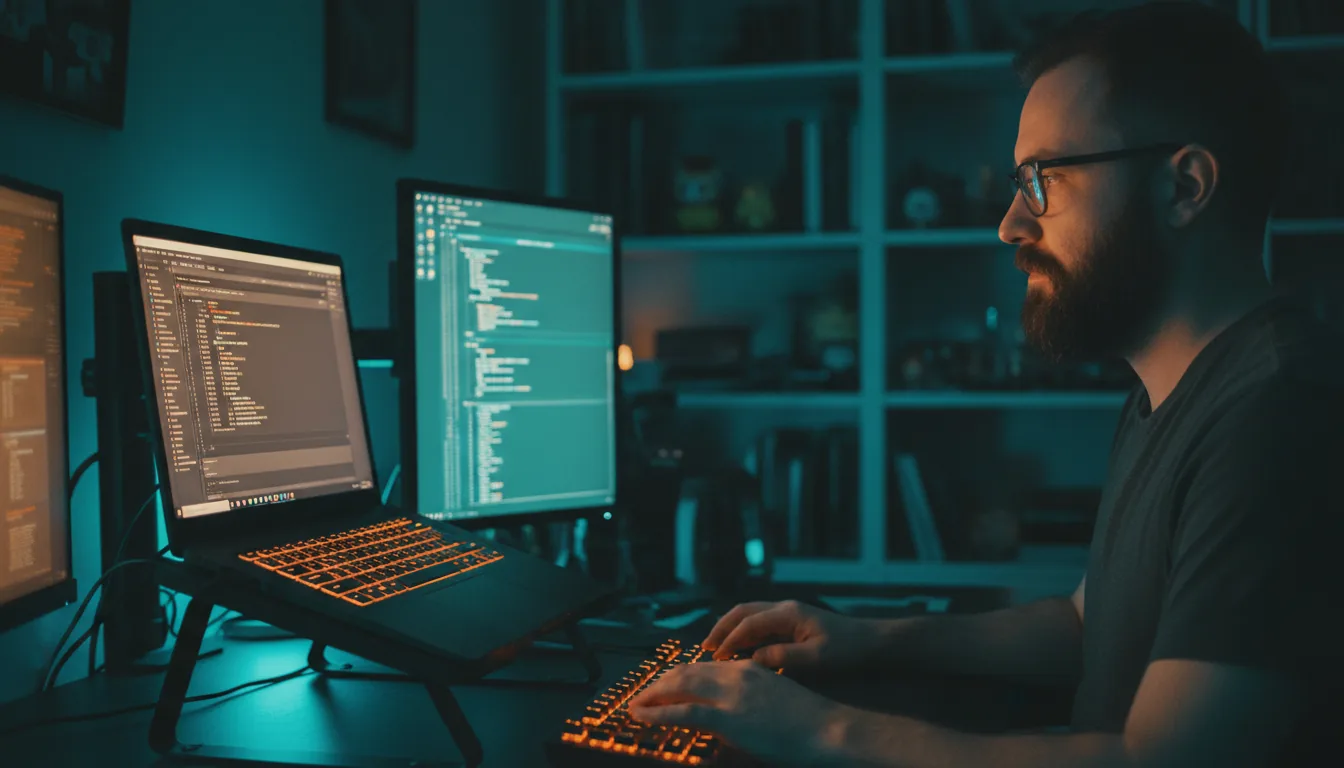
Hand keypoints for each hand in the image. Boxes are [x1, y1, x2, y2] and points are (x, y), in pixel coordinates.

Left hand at [628, 659, 845, 764]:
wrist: (829, 730)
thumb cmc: (809, 723)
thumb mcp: (775, 700)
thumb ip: (749, 699)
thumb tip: (726, 714)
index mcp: (747, 669)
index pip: (702, 666)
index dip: (677, 676)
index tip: (662, 685)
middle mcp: (735, 674)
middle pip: (685, 672)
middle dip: (659, 684)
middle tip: (642, 695)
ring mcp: (729, 695)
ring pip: (678, 686)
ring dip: (651, 696)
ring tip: (635, 705)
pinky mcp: (726, 717)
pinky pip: (680, 712)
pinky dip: (655, 712)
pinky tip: (640, 716)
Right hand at [702, 599, 877, 669]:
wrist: (871, 642)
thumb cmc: (847, 650)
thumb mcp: (817, 659)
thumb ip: (783, 658)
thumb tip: (753, 660)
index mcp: (788, 613)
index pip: (749, 624)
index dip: (730, 640)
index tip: (716, 658)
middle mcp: (784, 608)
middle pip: (742, 611)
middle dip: (722, 628)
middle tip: (705, 648)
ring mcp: (788, 612)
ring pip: (749, 614)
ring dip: (730, 628)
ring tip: (715, 647)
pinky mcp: (792, 621)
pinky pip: (759, 622)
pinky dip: (744, 632)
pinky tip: (739, 648)